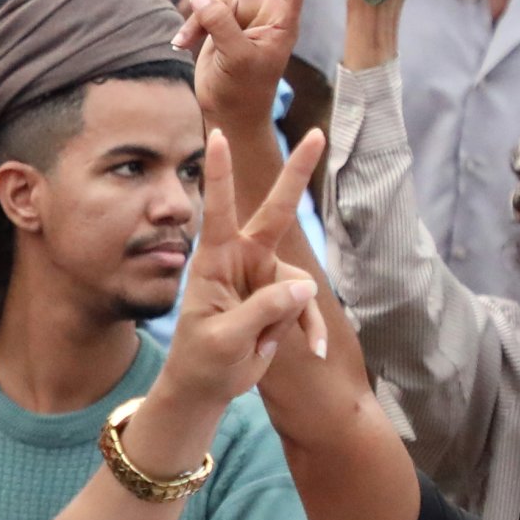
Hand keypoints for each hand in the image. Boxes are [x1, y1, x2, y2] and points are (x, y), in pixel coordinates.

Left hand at [151, 129, 325, 429]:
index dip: (219, 174)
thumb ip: (262, 311)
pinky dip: (309, 328)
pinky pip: (305, 305)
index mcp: (213, 261)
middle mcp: (242, 260)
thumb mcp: (225, 339)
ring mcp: (264, 276)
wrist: (206, 384)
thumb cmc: (202, 359)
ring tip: (261, 347)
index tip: (218, 135)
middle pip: (275, 213)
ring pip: (296, 283)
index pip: (217, 210)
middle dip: (296, 175)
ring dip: (289, 319)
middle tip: (317, 135)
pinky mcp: (280, 297)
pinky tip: (312, 350)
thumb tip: (304, 284)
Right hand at [177, 0, 317, 142]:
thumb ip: (221, 24)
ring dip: (197, 20)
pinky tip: (181, 45)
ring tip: (187, 43)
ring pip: (212, 0)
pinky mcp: (218, 25)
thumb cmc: (246, 90)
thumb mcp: (238, 58)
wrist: (229, 114)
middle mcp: (262, 10)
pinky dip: (188, 29)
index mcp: (281, 17)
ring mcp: (239, 16)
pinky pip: (198, 14)